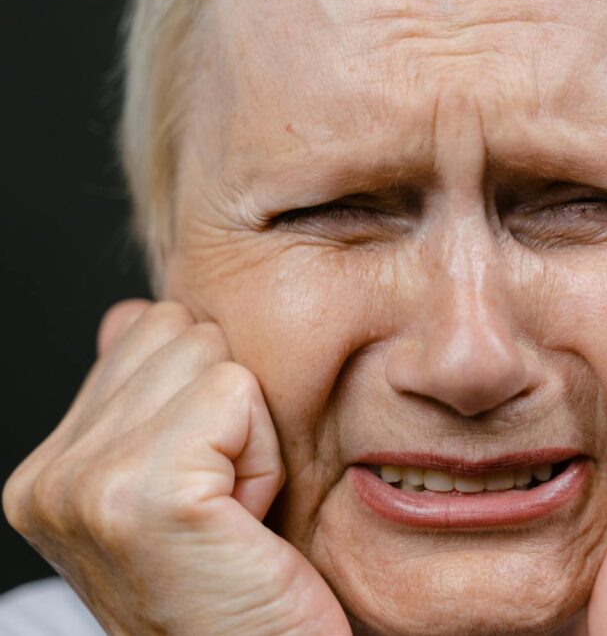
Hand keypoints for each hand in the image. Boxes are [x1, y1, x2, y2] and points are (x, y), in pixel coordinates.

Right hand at [2, 301, 350, 635]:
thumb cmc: (241, 585)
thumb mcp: (180, 481)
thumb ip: (143, 397)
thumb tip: (130, 314)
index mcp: (48, 470)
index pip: (148, 329)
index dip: (207, 399)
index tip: (206, 490)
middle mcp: (48, 476)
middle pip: (182, 332)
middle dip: (229, 410)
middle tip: (226, 504)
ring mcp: (84, 485)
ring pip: (214, 358)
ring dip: (249, 435)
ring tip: (234, 515)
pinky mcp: (144, 494)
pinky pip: (237, 396)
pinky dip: (264, 457)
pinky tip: (245, 523)